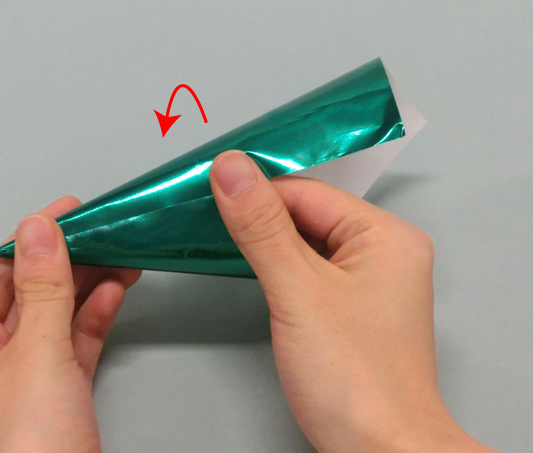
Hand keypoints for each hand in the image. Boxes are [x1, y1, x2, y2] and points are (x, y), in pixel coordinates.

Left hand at [0, 196, 140, 452]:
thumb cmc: (30, 450)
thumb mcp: (37, 355)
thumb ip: (43, 289)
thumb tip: (40, 228)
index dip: (32, 239)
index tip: (69, 212)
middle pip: (29, 291)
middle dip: (69, 260)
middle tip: (103, 229)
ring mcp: (25, 376)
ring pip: (57, 313)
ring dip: (89, 282)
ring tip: (120, 251)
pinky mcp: (59, 390)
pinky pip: (76, 339)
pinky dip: (96, 313)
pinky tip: (116, 289)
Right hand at [210, 151, 497, 452]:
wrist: (380, 451)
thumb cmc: (356, 382)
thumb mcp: (298, 292)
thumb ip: (261, 228)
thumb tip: (232, 170)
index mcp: (386, 236)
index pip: (307, 192)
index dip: (257, 191)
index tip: (210, 189)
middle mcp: (384, 252)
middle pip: (307, 215)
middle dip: (259, 218)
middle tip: (209, 216)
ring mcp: (369, 280)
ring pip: (306, 242)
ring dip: (266, 242)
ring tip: (225, 242)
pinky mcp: (352, 305)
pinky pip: (310, 268)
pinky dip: (279, 267)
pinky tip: (254, 270)